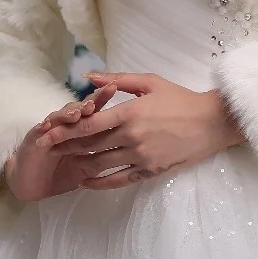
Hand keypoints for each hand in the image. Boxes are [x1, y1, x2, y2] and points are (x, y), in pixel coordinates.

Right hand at [1, 82, 118, 201]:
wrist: (34, 185)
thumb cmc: (62, 173)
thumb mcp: (87, 168)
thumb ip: (102, 156)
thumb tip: (125, 149)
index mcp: (80, 129)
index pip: (93, 111)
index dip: (102, 99)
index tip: (114, 88)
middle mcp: (65, 125)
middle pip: (78, 109)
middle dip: (87, 103)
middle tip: (96, 100)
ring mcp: (49, 130)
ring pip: (59, 117)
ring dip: (67, 114)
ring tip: (76, 113)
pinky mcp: (33, 140)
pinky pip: (38, 132)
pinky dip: (43, 128)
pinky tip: (47, 125)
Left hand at [36, 71, 245, 190]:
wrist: (211, 122)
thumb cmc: (180, 98)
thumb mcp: (150, 82)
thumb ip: (117, 79)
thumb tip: (89, 76)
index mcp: (130, 112)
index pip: (89, 124)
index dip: (64, 130)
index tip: (46, 132)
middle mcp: (132, 137)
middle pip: (90, 145)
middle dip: (66, 147)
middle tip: (46, 150)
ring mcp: (140, 156)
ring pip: (100, 164)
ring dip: (79, 165)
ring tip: (64, 163)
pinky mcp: (149, 171)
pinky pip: (118, 180)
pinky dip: (100, 183)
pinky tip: (87, 181)